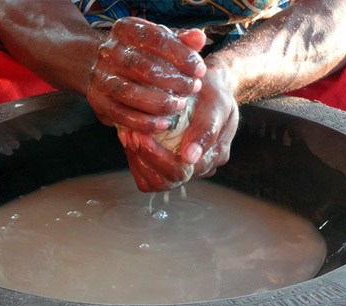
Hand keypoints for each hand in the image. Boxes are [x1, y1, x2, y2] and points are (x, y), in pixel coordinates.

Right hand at [86, 17, 206, 132]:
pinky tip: (164, 124)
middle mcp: (109, 51)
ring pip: (131, 93)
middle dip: (174, 81)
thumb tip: (199, 38)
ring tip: (179, 106)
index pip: (155, 39)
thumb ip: (180, 41)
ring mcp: (100, 77)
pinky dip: (144, 122)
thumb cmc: (140, 54)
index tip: (199, 70)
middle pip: (144, 68)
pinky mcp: (98, 101)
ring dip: (159, 103)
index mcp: (125, 29)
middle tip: (192, 89)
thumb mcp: (159, 42)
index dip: (181, 55)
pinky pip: (122, 115)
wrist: (101, 68)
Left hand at [121, 63, 238, 191]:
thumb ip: (207, 128)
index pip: (182, 170)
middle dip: (144, 158)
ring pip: (155, 182)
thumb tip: (190, 157)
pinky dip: (136, 159)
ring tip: (129, 135)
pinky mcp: (169, 166)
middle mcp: (201, 168)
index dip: (157, 156)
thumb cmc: (211, 89)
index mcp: (215, 155)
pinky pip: (148, 176)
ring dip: (138, 160)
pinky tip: (131, 139)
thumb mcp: (216, 101)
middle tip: (131, 134)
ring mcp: (185, 169)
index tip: (139, 134)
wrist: (202, 84)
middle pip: (167, 181)